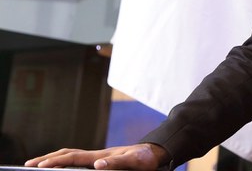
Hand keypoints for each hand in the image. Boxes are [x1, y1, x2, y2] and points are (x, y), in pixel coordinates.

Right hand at [24, 143, 169, 169]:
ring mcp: (98, 156)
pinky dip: (65, 161)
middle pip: (67, 154)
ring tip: (39, 163)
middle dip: (47, 158)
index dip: (55, 161)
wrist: (155, 152)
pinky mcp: (102, 160)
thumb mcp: (134, 162)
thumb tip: (97, 164)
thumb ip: (117, 163)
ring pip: (71, 155)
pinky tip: (61, 165)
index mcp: (100, 155)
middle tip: (28, 164)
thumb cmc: (145, 158)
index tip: (39, 166)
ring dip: (55, 158)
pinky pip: (78, 159)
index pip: (72, 157)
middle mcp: (96, 154)